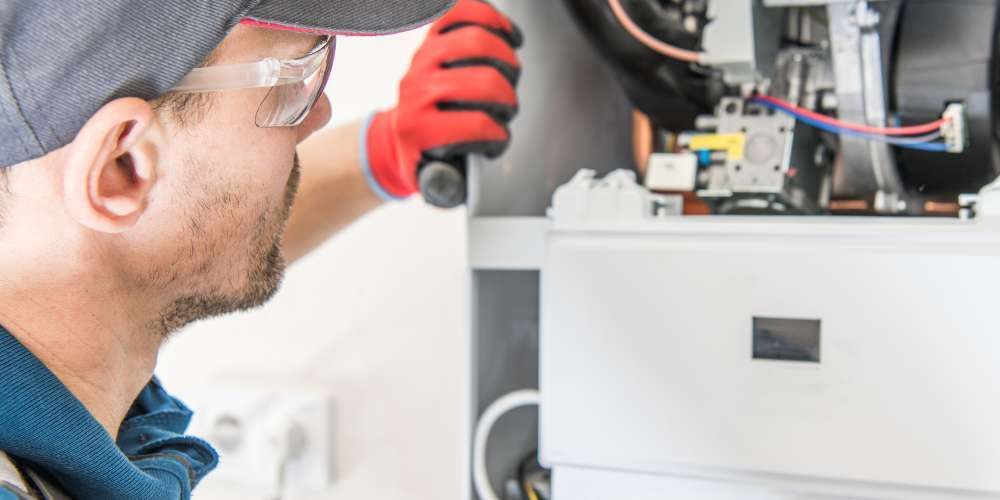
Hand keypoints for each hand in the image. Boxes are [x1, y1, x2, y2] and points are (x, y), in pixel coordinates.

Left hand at [362, 0, 522, 199]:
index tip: (497, 140)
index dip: (498, 135)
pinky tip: (506, 35)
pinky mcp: (431, 37)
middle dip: (507, 98)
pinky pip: (462, 12)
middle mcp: (417, 89)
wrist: (398, 135)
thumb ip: (450, 184)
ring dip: (506, 60)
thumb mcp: (434, 181)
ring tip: (509, 74)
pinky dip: (491, 18)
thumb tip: (461, 180)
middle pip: (484, 81)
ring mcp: (423, 59)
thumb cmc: (423, 155)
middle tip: (506, 108)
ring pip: (477, 42)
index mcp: (417, 128)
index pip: (476, 125)